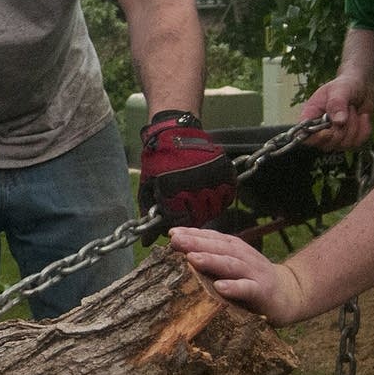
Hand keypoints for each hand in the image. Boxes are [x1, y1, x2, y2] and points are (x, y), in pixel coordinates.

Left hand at [138, 112, 235, 237]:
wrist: (174, 132)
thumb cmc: (157, 161)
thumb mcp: (147, 186)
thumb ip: (149, 214)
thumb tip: (147, 242)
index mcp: (173, 192)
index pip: (180, 221)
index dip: (177, 224)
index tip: (174, 221)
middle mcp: (195, 187)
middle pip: (199, 217)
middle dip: (191, 217)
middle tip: (186, 208)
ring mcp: (212, 179)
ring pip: (214, 207)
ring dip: (206, 207)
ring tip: (197, 199)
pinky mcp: (224, 172)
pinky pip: (227, 195)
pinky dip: (220, 197)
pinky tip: (210, 191)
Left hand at [168, 226, 312, 323]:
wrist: (288, 295)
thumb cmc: (251, 279)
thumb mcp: (231, 264)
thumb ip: (210, 257)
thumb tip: (180, 248)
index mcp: (234, 249)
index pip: (212, 237)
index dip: (193, 233)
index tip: (172, 233)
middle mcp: (244, 257)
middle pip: (218, 248)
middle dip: (196, 243)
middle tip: (176, 241)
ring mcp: (254, 274)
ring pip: (231, 265)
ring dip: (211, 260)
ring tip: (192, 259)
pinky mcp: (263, 292)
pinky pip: (248, 289)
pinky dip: (234, 287)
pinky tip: (220, 287)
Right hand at [301, 77, 372, 150]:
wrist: (362, 89)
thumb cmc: (345, 86)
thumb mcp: (340, 89)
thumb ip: (337, 104)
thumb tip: (338, 122)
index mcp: (310, 116)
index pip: (304, 135)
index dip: (316, 138)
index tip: (328, 131)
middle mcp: (319, 130)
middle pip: (327, 144)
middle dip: (342, 128)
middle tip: (348, 108)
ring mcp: (334, 137)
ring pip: (344, 145)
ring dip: (354, 126)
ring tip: (354, 110)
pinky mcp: (349, 140)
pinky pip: (357, 143)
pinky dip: (364, 129)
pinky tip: (362, 117)